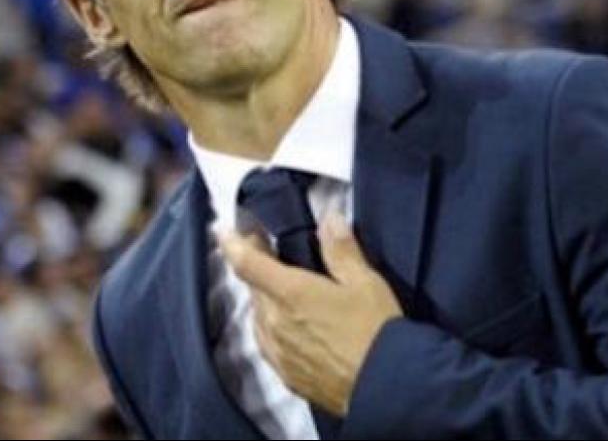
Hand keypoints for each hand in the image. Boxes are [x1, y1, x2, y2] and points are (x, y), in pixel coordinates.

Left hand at [219, 211, 401, 416]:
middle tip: (268, 250)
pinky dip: (270, 325)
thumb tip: (328, 218)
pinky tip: (287, 325)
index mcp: (290, 293)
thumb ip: (341, 249)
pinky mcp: (286, 375)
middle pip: (252, 288)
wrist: (385, 388)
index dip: (232, 243)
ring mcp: (277, 352)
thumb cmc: (376, 329)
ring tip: (281, 287)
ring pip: (258, 316)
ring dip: (263, 297)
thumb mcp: (364, 281)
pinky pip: (267, 342)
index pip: (246, 263)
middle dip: (256, 266)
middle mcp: (274, 322)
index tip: (222, 229)